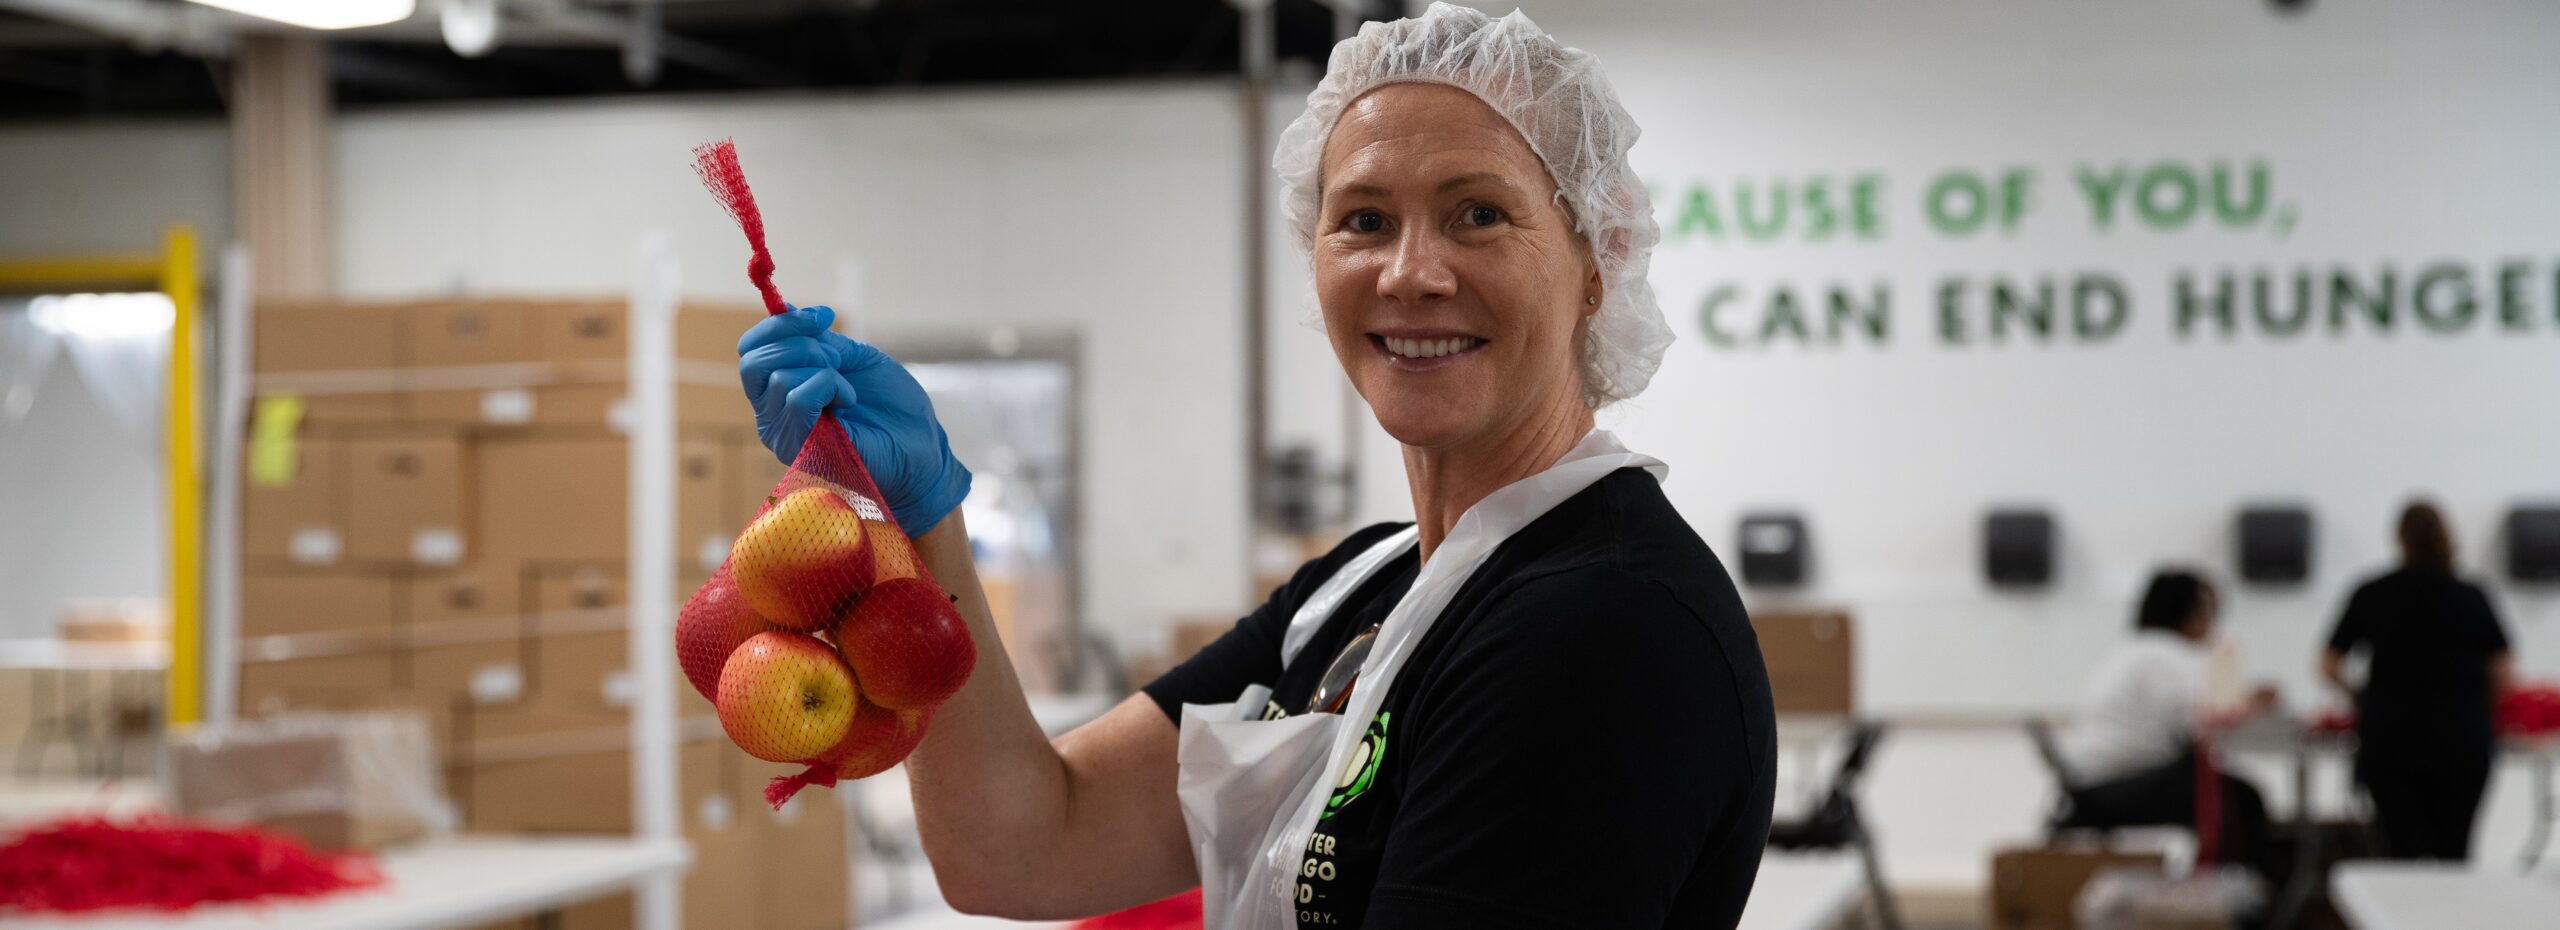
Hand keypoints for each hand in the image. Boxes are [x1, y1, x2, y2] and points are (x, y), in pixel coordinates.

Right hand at [738, 304, 971, 532]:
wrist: (919, 444)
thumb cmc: (890, 404)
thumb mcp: (853, 357)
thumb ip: (818, 339)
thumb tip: (784, 308)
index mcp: (779, 388)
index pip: (751, 349)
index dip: (781, 324)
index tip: (825, 315)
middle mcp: (771, 412)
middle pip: (753, 361)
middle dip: (799, 343)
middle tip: (836, 355)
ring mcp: (782, 432)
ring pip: (779, 378)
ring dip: (824, 370)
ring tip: (849, 388)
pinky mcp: (798, 448)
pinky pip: (798, 400)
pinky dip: (828, 387)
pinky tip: (848, 401)